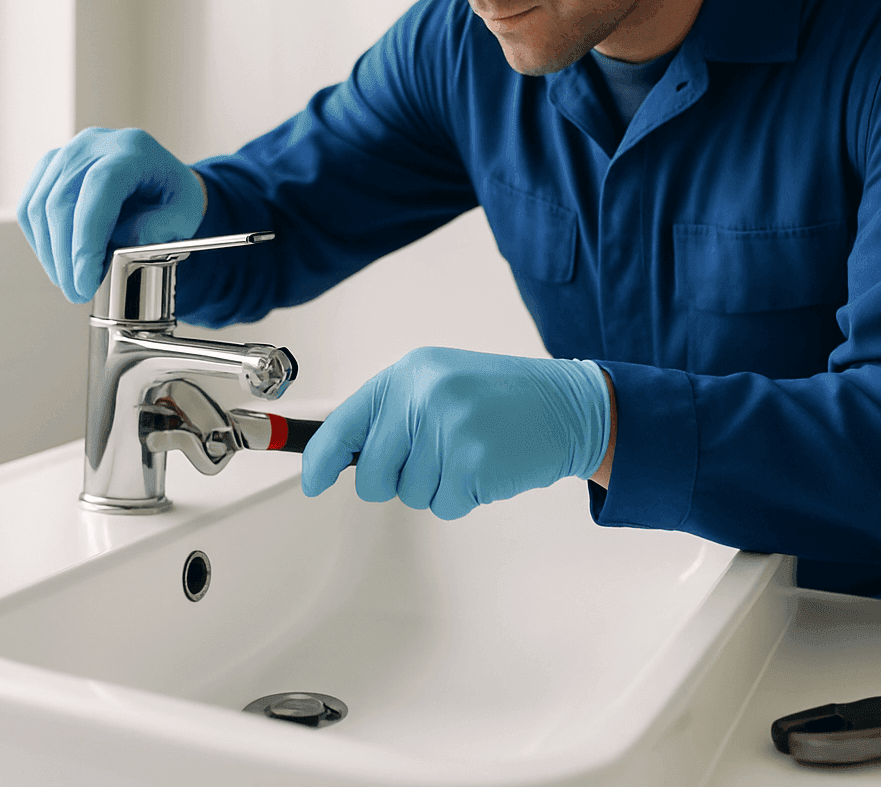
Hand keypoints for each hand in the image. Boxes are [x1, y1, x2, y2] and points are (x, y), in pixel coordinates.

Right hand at [18, 128, 205, 302]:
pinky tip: (57, 261)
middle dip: (65, 256)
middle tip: (77, 292)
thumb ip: (160, 229)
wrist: (159, 177)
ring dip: (50, 253)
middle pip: (62, 199)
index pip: (99, 187)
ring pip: (40, 205)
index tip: (86, 281)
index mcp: (132, 150)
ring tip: (69, 282)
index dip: (87, 240)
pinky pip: (31, 205)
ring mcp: (67, 152)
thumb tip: (121, 246)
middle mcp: (94, 144)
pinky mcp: (50, 167)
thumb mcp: (184, 214)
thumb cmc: (172, 195)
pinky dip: (39, 239)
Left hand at [301, 346, 610, 519]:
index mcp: (407, 374)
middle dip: (396, 480)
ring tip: (470, 452)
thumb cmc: (499, 399)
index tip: (312, 481)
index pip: (344, 424)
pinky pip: (445, 507)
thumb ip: (392, 414)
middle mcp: (423, 397)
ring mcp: (449, 430)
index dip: (320, 460)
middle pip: (372, 475)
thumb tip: (337, 456)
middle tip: (435, 458)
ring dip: (438, 486)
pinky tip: (487, 467)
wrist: (567, 406)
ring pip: (410, 495)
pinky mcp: (474, 465)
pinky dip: (465, 497)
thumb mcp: (439, 385)